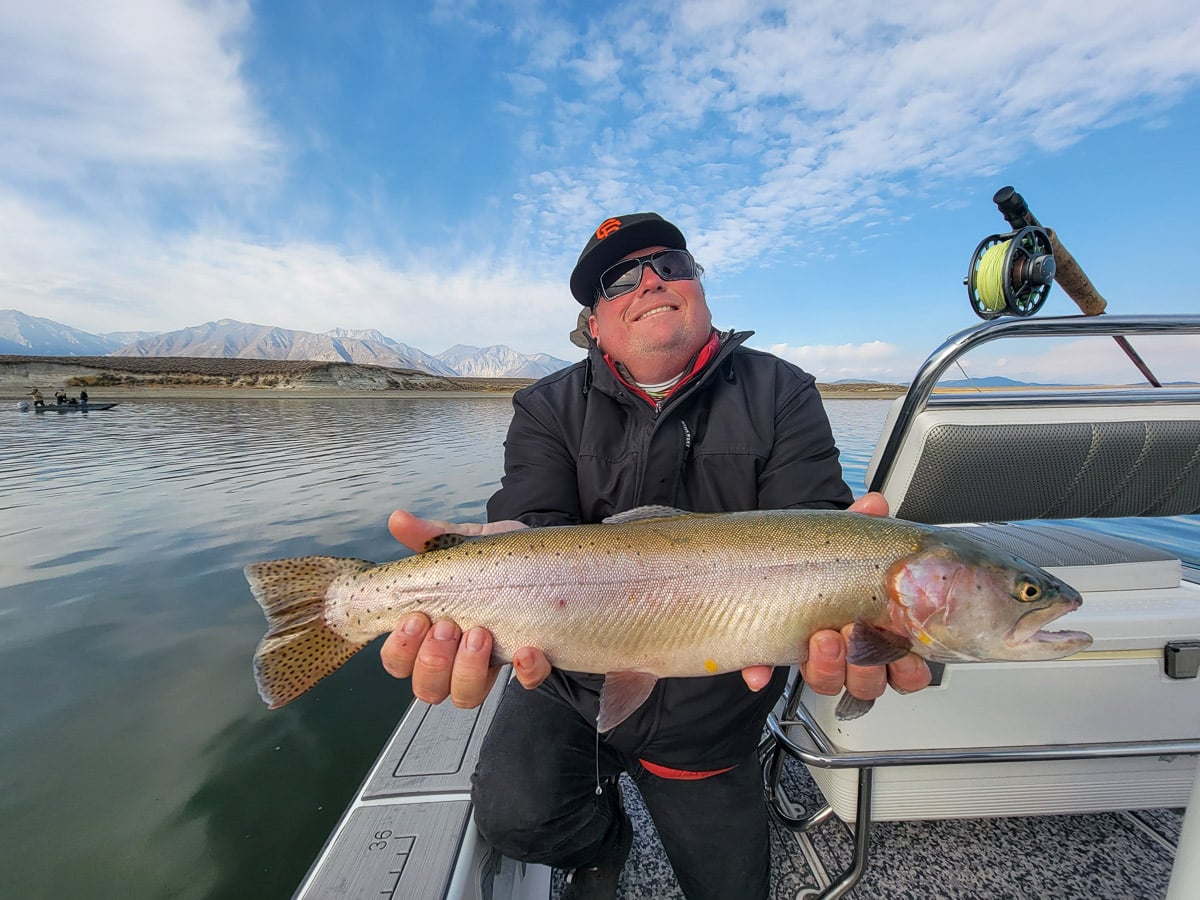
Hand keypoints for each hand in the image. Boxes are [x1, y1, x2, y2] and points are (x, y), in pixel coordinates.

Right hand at [378, 510, 550, 707]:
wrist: (548, 555)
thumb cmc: (497, 557)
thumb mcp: (466, 544)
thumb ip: (432, 536)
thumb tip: (398, 520)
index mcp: (432, 631)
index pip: (399, 661)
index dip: (400, 650)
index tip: (417, 618)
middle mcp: (456, 658)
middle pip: (427, 688)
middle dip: (433, 661)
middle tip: (450, 626)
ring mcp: (493, 664)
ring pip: (466, 696)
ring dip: (467, 671)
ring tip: (480, 634)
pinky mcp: (532, 662)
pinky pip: (526, 682)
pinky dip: (525, 672)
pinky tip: (527, 649)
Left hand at [742, 492, 931, 697]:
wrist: (773, 557)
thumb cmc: (822, 560)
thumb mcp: (844, 542)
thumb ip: (862, 526)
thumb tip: (874, 504)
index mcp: (876, 633)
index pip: (904, 667)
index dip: (908, 667)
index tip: (899, 644)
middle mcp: (848, 655)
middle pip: (868, 682)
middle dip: (863, 666)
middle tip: (851, 632)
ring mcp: (813, 658)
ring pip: (829, 682)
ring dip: (826, 667)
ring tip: (821, 637)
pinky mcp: (774, 655)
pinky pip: (768, 673)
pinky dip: (762, 671)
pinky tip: (759, 669)